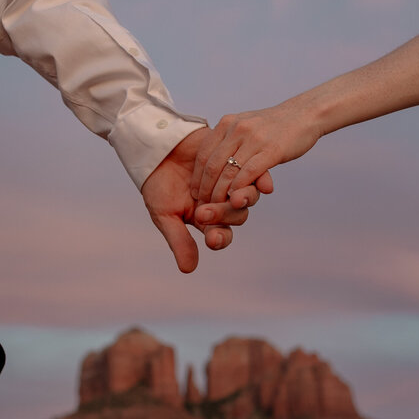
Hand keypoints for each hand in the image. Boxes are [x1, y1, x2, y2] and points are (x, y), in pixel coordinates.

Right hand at [141, 127, 273, 272]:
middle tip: (203, 211)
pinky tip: (262, 183)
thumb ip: (179, 240)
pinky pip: (255, 172)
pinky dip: (259, 178)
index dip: (220, 239)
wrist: (157, 148)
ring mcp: (232, 182)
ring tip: (234, 197)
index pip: (222, 235)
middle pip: (237, 216)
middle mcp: (223, 203)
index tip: (212, 239)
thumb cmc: (157, 184)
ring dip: (244, 199)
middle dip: (223, 215)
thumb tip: (188, 270)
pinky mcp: (237, 161)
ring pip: (248, 196)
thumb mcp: (164, 215)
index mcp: (208, 220)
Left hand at [191, 102, 320, 204]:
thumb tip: (213, 160)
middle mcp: (237, 129)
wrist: (305, 115)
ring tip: (217, 207)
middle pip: (212, 165)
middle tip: (203, 206)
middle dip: (206, 189)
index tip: (195, 193)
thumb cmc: (275, 125)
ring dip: (220, 194)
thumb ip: (229, 139)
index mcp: (227, 123)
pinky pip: (248, 173)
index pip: (204, 154)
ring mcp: (254, 139)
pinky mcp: (271, 150)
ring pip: (228, 172)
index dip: (198, 177)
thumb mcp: (246, 124)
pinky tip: (235, 199)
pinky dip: (239, 189)